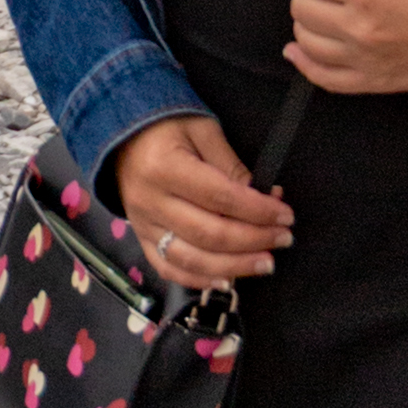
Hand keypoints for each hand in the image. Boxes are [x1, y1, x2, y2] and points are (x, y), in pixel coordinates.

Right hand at [110, 110, 294, 283]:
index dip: (257, 210)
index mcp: (165, 167)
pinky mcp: (141, 239)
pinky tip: (227, 281)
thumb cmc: (167, 126)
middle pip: (208, 233)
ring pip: (191, 258)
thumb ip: (230, 165)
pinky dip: (199, 279)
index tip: (285, 215)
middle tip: (284, 239)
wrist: (122, 136)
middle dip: (253, 240)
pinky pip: (169, 268)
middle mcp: (150, 201)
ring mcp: (142, 225)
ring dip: (234, 266)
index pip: (219, 196)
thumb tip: (264, 199)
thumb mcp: (203, 130)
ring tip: (265, 263)